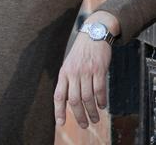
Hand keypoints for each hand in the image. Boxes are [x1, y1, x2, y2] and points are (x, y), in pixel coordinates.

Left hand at [54, 12, 117, 128]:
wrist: (93, 34)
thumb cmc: (80, 53)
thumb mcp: (69, 64)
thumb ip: (68, 80)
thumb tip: (68, 100)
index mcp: (63, 73)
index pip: (58, 95)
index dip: (58, 110)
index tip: (60, 123)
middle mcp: (73, 73)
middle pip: (74, 100)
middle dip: (79, 115)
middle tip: (84, 125)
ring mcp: (86, 71)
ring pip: (87, 97)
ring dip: (92, 111)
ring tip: (95, 119)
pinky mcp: (98, 69)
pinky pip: (100, 89)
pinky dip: (101, 100)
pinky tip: (102, 106)